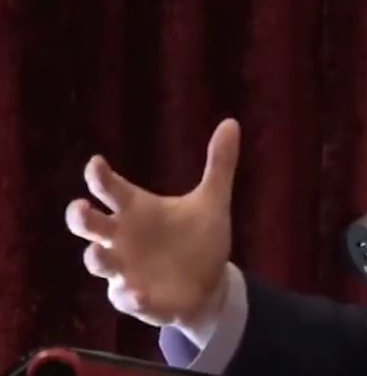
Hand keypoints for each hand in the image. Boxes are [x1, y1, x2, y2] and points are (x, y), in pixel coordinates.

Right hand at [65, 118, 240, 339]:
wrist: (210, 282)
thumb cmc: (199, 237)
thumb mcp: (213, 201)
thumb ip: (219, 164)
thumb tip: (232, 122)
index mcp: (136, 209)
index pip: (110, 189)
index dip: (99, 176)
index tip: (96, 164)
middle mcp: (122, 238)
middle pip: (89, 225)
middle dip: (80, 217)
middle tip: (81, 208)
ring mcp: (126, 269)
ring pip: (99, 263)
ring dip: (96, 259)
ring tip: (98, 253)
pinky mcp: (137, 299)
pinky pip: (127, 299)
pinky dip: (130, 296)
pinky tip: (139, 293)